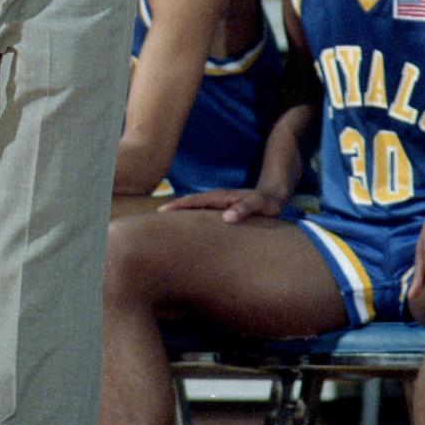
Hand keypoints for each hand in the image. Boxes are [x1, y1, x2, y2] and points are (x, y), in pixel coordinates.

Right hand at [158, 185, 284, 223]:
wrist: (273, 196)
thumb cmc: (265, 202)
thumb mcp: (258, 204)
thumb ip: (244, 209)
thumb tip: (226, 218)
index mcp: (219, 197)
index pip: (193, 201)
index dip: (177, 207)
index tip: (161, 213)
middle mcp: (214, 199)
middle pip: (188, 203)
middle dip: (171, 209)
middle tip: (151, 220)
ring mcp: (215, 204)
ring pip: (193, 207)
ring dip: (179, 213)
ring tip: (162, 225)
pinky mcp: (219, 209)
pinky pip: (200, 212)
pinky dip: (189, 217)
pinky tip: (184, 228)